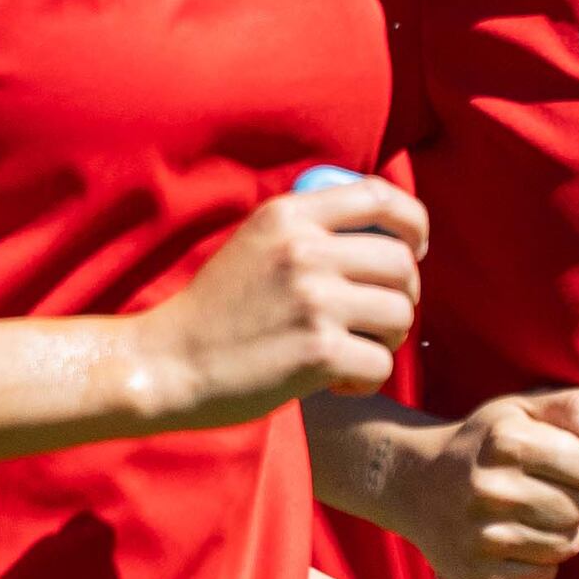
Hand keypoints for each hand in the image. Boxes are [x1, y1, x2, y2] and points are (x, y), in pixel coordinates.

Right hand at [130, 177, 423, 428]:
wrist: (165, 362)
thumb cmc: (215, 311)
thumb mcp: (254, 245)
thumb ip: (310, 230)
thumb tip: (389, 237)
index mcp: (287, 216)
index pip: (380, 197)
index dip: (413, 223)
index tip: (414, 249)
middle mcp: (304, 250)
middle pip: (402, 264)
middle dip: (400, 296)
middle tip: (372, 319)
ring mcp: (314, 300)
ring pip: (401, 314)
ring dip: (385, 340)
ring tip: (350, 350)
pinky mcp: (319, 350)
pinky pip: (382, 364)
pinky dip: (365, 380)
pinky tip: (334, 382)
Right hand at [397, 386, 578, 578]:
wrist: (410, 482)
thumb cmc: (485, 443)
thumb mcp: (524, 410)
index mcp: (505, 441)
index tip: (553, 463)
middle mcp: (488, 489)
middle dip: (569, 501)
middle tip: (536, 491)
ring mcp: (478, 534)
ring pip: (565, 545)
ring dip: (556, 533)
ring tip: (525, 516)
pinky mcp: (474, 573)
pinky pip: (543, 575)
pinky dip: (537, 561)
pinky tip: (511, 540)